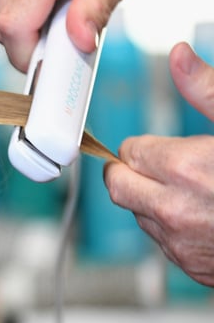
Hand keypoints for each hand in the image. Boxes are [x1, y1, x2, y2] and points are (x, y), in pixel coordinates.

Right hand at [0, 0, 166, 70]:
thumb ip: (94, 12)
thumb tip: (78, 43)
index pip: (14, 27)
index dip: (27, 55)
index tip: (46, 67)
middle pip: (1, 24)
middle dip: (28, 40)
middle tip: (61, 36)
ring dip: (26, 20)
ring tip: (60, 6)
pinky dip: (23, 1)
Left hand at [104, 43, 213, 286]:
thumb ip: (208, 90)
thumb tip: (178, 55)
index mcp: (185, 169)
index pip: (130, 151)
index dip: (148, 145)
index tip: (165, 145)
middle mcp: (174, 210)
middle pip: (118, 186)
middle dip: (132, 172)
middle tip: (159, 164)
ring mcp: (181, 243)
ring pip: (139, 215)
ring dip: (153, 200)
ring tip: (196, 189)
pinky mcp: (191, 266)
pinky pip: (164, 242)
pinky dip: (175, 226)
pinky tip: (208, 215)